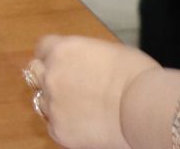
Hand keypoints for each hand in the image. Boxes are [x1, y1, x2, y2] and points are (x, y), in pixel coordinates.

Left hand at [30, 35, 158, 148]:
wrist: (143, 107)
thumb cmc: (136, 75)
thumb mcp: (108, 52)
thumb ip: (85, 56)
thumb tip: (85, 64)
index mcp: (63, 50)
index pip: (42, 48)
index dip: (52, 56)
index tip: (60, 63)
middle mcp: (51, 75)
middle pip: (35, 73)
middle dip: (48, 77)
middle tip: (67, 87)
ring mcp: (53, 104)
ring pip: (42, 101)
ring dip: (56, 103)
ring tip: (80, 108)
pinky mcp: (59, 130)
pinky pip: (53, 126)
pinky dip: (65, 126)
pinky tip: (84, 124)